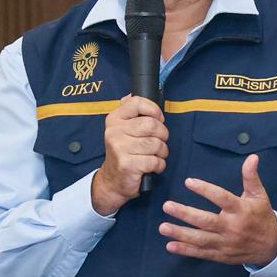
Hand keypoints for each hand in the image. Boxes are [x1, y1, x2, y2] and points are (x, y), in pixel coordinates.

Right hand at [91, 94, 168, 215]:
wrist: (113, 181)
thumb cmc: (124, 152)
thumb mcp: (122, 130)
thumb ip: (129, 112)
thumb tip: (130, 95)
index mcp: (114, 119)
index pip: (137, 102)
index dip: (154, 110)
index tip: (158, 119)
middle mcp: (114, 131)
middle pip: (152, 125)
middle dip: (162, 135)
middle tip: (160, 142)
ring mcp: (119, 148)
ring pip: (156, 144)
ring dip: (162, 152)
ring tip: (157, 155)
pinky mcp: (127, 165)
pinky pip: (155, 161)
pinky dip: (159, 165)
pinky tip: (153, 166)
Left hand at [159, 154, 276, 266]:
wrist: (270, 248)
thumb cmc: (262, 217)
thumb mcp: (260, 196)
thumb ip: (251, 177)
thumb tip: (252, 157)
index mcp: (241, 210)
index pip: (221, 198)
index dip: (205, 190)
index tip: (188, 181)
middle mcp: (231, 227)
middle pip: (206, 221)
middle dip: (185, 214)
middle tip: (167, 206)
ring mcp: (225, 243)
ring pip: (200, 239)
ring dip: (180, 233)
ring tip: (163, 227)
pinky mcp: (221, 255)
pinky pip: (201, 252)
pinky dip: (186, 250)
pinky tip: (170, 245)